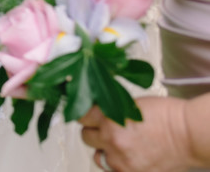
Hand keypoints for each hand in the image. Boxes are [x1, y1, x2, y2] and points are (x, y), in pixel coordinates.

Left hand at [80, 98, 197, 171]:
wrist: (189, 135)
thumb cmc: (167, 117)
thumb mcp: (131, 105)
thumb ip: (110, 111)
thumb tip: (96, 114)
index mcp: (109, 118)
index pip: (80, 116)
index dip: (85, 115)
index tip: (87, 115)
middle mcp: (111, 139)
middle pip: (86, 136)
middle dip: (95, 133)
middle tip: (107, 130)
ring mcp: (120, 160)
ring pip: (98, 156)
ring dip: (105, 151)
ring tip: (120, 146)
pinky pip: (112, 170)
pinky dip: (117, 164)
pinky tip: (128, 157)